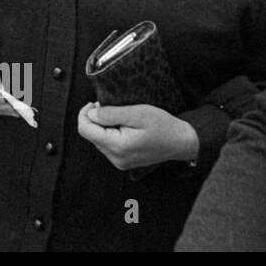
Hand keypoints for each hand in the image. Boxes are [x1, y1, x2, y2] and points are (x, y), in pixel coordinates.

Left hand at [77, 102, 199, 169]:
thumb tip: (90, 114)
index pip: (85, 130)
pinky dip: (110, 133)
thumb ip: (111, 114)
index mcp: (118, 147)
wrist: (182, 142)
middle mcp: (116, 158)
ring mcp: (120, 162)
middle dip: (95, 119)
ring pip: (98, 140)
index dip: (84, 113)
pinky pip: (107, 145)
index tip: (95, 103)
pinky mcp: (123, 162)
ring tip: (120, 118)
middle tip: (110, 107)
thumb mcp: (137, 113)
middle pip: (90, 135)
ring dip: (103, 126)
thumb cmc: (163, 126)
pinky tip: (123, 127)